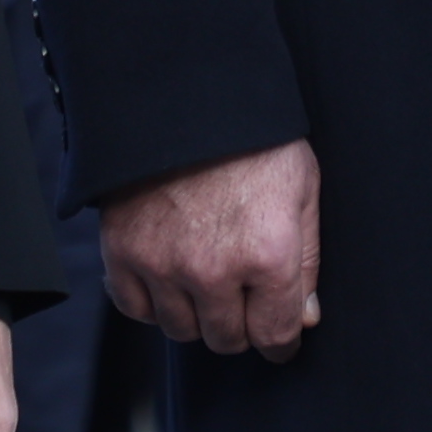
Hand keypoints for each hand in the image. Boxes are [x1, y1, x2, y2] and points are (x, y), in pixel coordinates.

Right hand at [104, 138, 324, 359]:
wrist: (183, 90)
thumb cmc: (253, 136)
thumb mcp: (303, 187)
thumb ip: (308, 259)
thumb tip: (304, 318)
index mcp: (269, 254)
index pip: (276, 335)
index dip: (281, 340)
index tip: (278, 336)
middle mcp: (214, 270)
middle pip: (227, 339)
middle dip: (241, 324)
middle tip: (242, 294)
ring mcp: (164, 264)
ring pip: (182, 330)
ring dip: (196, 313)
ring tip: (204, 276)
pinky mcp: (123, 253)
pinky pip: (135, 309)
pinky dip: (152, 301)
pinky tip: (168, 275)